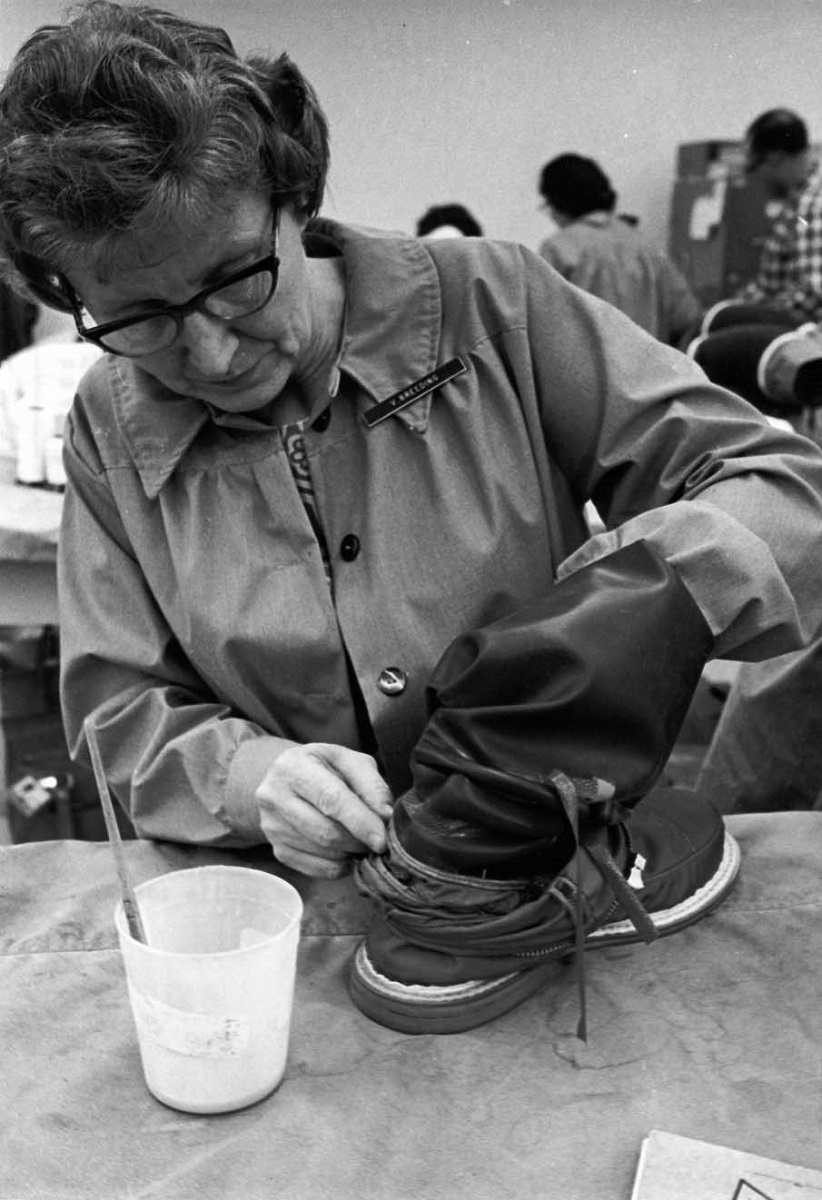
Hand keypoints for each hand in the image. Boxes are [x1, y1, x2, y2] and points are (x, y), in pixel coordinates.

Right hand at [255, 743, 393, 877]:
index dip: (360, 822)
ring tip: (363, 842)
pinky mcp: (277, 849)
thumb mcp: (348, 761)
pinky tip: (347, 852)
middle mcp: (274, 797)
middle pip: (325, 831)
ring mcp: (272, 826)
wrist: (285, 780)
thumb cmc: (323, 767)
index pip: (330, 799)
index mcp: (293, 767)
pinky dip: (339, 865)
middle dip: (359, 842)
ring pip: (322, 852)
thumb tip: (385, 816)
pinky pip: (315, 869)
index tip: (382, 840)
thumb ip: (371, 784)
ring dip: (351, 853)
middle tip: (378, 841)